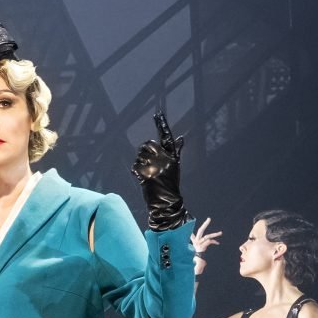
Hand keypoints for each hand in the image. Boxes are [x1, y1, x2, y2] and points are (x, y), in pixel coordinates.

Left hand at [131, 112, 187, 229]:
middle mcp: (164, 159)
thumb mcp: (175, 167)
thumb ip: (176, 152)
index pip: (167, 137)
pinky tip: (143, 179)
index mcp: (172, 156)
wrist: (166, 203)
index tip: (158, 114)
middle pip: (148, 144)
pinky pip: (135, 166)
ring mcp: (155, 166)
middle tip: (148, 163)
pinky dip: (136, 172)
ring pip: (140, 155)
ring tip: (147, 173)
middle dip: (145, 152)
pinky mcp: (146, 173)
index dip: (162, 125)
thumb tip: (181, 138)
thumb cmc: (169, 184)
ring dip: (140, 163)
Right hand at [189, 216, 222, 275]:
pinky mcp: (201, 246)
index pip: (192, 235)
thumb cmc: (197, 262)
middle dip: (205, 224)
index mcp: (194, 243)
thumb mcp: (198, 257)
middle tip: (209, 218)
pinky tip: (217, 243)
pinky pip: (209, 241)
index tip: (193, 225)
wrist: (195, 265)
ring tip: (221, 233)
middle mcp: (196, 242)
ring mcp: (198, 243)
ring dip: (215, 234)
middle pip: (200, 230)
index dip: (192, 231)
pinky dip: (213, 242)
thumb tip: (204, 261)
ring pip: (207, 236)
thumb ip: (201, 256)